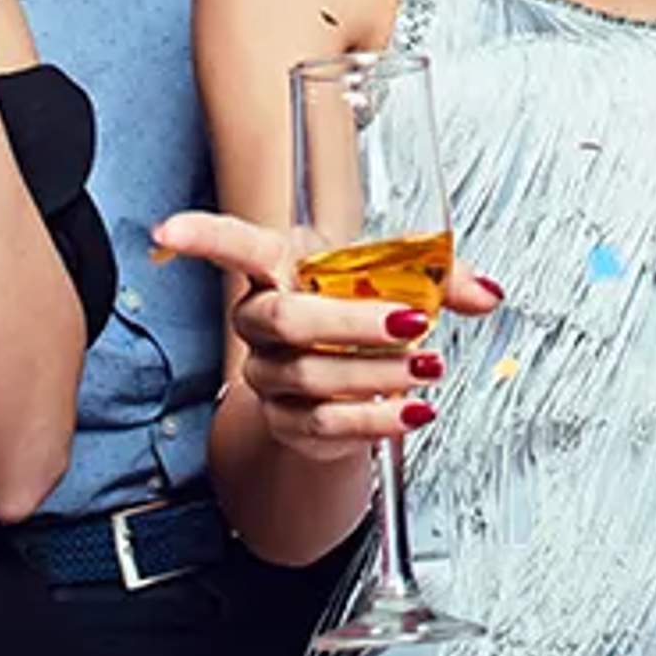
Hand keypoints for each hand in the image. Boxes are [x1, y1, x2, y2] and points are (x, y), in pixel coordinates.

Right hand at [148, 211, 505, 459]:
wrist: (342, 387)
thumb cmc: (355, 314)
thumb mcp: (396, 284)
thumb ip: (442, 282)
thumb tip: (488, 293)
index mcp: (279, 269)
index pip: (234, 246)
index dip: (200, 237)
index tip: (167, 231)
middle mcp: (261, 322)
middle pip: (287, 320)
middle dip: (353, 322)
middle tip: (411, 322)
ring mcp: (268, 375)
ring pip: (311, 376)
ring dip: (377, 373)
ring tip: (428, 367)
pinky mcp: (287, 422)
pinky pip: (324, 425)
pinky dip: (374, 419)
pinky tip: (410, 411)